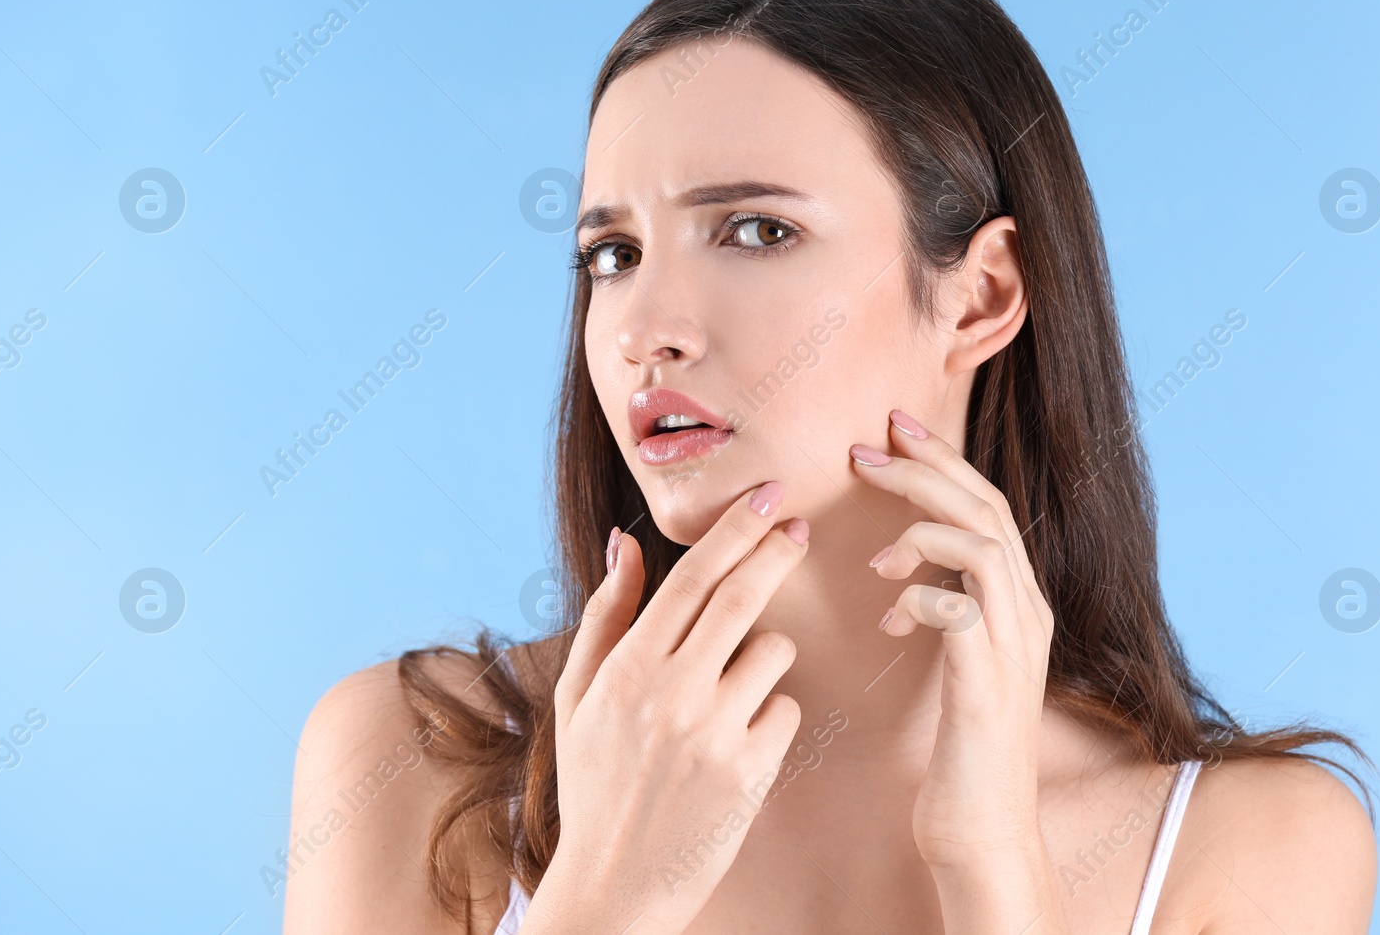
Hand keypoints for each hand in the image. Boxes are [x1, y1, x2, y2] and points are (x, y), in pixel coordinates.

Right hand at [525, 483, 807, 934]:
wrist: (617, 883)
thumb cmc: (596, 783)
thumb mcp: (580, 698)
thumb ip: (605, 616)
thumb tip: (626, 542)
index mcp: (626, 669)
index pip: (691, 578)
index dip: (735, 530)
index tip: (765, 496)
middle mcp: (670, 693)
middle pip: (742, 596)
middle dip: (777, 550)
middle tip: (799, 526)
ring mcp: (712, 733)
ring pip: (774, 650)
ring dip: (767, 653)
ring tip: (735, 687)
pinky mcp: (749, 772)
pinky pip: (785, 709)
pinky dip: (771, 713)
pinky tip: (742, 740)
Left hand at [851, 410, 1053, 873]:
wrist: (983, 829)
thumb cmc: (957, 748)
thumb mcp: (953, 663)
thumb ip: (944, 609)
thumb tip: (904, 570)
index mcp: (1018, 602)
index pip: (986, 505)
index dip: (941, 460)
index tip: (892, 429)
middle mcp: (1027, 613)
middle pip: (986, 508)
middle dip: (926, 469)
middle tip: (867, 448)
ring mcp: (1013, 645)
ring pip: (982, 545)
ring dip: (921, 530)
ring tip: (876, 556)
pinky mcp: (987, 680)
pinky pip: (960, 609)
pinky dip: (920, 598)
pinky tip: (891, 622)